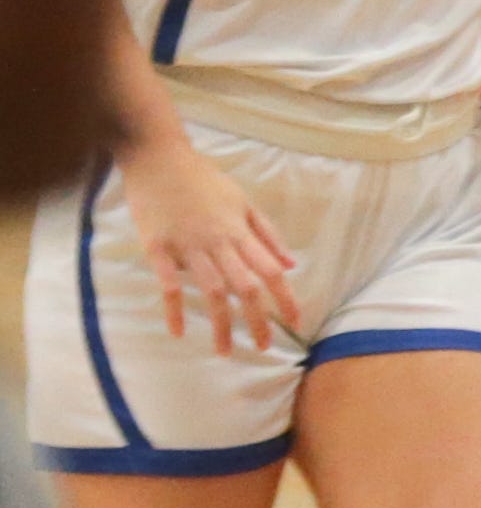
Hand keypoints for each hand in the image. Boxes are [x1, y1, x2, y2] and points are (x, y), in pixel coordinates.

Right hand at [116, 133, 302, 352]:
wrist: (158, 157)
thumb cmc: (203, 179)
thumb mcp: (244, 201)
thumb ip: (267, 234)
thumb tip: (291, 265)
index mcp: (240, 232)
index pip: (271, 271)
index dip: (286, 298)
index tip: (296, 323)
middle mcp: (218, 242)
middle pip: (246, 287)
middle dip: (258, 320)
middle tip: (264, 346)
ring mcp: (187, 246)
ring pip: (212, 291)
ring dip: (221, 324)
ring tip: (226, 351)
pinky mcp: (157, 247)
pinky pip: (168, 284)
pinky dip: (174, 309)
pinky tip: (177, 332)